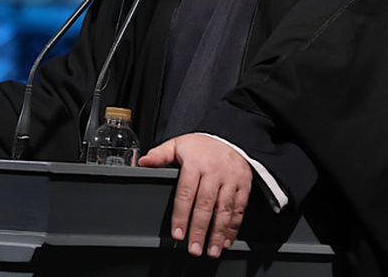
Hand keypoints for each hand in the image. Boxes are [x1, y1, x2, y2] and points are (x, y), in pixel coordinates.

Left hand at [139, 134, 251, 257]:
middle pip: (205, 205)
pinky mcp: (244, 185)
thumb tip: (143, 162)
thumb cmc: (200, 145)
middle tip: (193, 248)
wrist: (229, 136)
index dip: (181, 215)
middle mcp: (214, 171)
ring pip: (224, 210)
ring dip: (218, 233)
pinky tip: (226, 241)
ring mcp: (231, 179)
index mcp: (195, 162)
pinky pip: (239, 209)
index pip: (186, 193)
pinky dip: (233, 228)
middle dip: (199, 229)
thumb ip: (160, 155)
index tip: (178, 233)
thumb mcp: (178, 144)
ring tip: (211, 250)